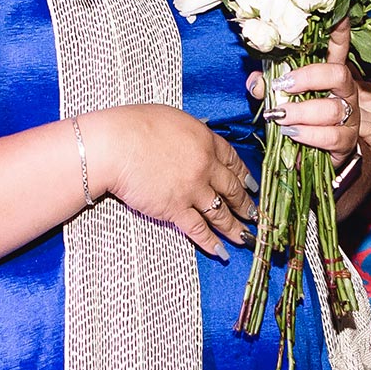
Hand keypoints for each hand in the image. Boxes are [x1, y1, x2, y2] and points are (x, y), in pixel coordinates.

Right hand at [88, 104, 255, 258]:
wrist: (115, 145)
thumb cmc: (134, 126)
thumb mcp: (171, 118)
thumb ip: (189, 132)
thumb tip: (193, 137)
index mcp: (205, 140)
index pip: (233, 161)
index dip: (244, 176)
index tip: (251, 187)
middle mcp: (205, 166)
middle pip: (232, 189)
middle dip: (245, 205)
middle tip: (255, 216)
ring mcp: (192, 189)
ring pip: (220, 213)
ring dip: (235, 228)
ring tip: (245, 238)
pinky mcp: (175, 209)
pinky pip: (198, 229)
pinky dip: (211, 242)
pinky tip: (221, 251)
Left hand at [249, 27, 362, 161]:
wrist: (316, 160)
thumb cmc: (299, 121)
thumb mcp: (282, 100)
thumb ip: (268, 87)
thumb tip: (255, 82)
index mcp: (330, 76)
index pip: (338, 49)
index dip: (339, 32)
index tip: (338, 16)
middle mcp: (344, 93)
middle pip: (338, 75)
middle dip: (310, 77)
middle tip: (283, 85)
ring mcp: (349, 117)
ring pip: (331, 109)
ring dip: (301, 111)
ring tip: (280, 115)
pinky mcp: (346, 142)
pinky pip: (331, 136)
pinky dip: (307, 134)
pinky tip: (292, 133)